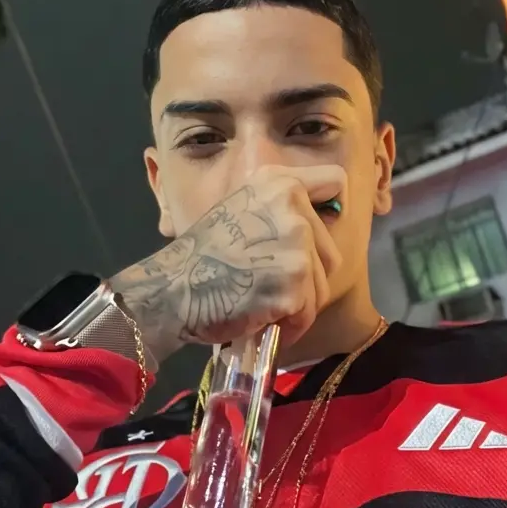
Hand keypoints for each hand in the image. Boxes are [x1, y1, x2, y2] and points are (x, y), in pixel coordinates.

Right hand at [112, 165, 344, 363]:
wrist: (172, 288)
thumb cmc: (201, 257)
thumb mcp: (240, 210)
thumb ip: (278, 212)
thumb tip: (315, 225)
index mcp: (278, 182)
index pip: (334, 182)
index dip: (328, 211)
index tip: (310, 236)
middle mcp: (292, 205)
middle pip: (331, 251)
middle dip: (307, 276)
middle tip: (269, 286)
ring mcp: (296, 243)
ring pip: (321, 285)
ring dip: (297, 303)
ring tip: (262, 304)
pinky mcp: (295, 280)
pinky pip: (307, 312)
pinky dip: (289, 325)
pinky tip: (263, 322)